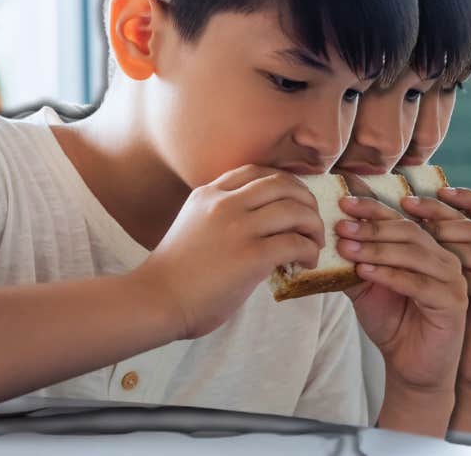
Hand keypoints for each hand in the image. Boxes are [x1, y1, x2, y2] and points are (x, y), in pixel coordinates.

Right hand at [132, 165, 323, 339]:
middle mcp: (223, 203)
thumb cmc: (173, 273)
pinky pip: (296, 243)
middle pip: (282, 183)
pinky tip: (307, 263)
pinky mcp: (251, 256)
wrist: (156, 299)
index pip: (256, 171)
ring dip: (313, 225)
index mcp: (207, 194)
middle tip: (311, 222)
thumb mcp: (192, 225)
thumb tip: (258, 225)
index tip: (294, 200)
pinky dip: (309, 251)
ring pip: (296, 210)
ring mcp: (237, 228)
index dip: (284, 182)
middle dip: (306, 200)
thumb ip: (219, 217)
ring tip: (314, 244)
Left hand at [335, 195, 466, 435]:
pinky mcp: (454, 304)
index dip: (377, 204)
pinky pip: (421, 283)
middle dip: (375, 223)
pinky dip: (390, 274)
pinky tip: (363, 272)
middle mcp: (449, 257)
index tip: (344, 200)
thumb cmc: (393, 318)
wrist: (409, 364)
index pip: (408, 215)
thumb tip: (328, 224)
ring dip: (379, 247)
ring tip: (346, 246)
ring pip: (418, 252)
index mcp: (432, 244)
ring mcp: (457, 280)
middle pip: (414, 229)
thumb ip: (357, 254)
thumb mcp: (368, 281)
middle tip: (341, 222)